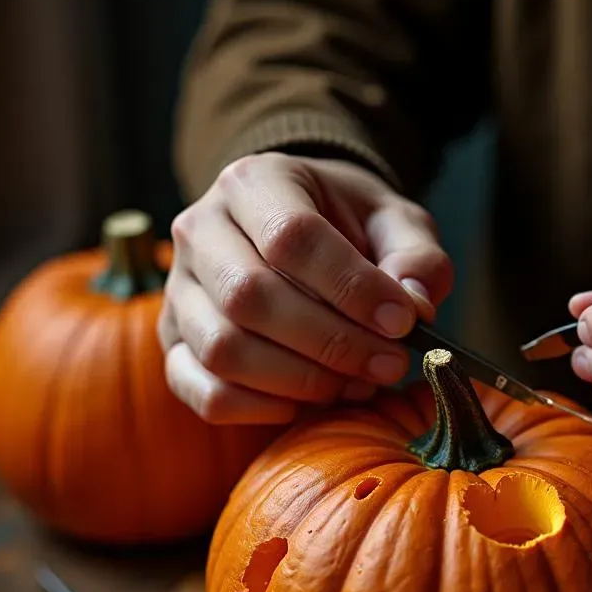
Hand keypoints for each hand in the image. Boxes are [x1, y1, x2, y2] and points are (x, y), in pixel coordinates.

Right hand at [158, 153, 451, 422]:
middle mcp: (199, 231)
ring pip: (223, 349)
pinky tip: (305, 402)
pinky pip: (203, 392)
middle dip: (331, 343)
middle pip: (250, 298)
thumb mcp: (394, 224)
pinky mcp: (175, 345)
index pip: (291, 237)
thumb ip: (416, 257)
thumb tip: (415, 305)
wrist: (296, 236)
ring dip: (299, 380)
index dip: (351, 288)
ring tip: (354, 384)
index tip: (403, 322)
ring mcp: (179, 292)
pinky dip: (259, 409)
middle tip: (388, 365)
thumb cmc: (349, 230)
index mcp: (252, 182)